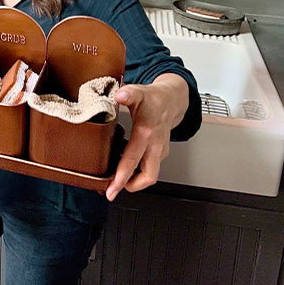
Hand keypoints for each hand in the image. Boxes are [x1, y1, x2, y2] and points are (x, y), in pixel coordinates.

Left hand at [106, 73, 188, 200]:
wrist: (171, 100)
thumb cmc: (153, 98)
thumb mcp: (138, 93)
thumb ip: (128, 93)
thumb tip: (119, 95)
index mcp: (146, 133)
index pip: (132, 160)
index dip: (121, 177)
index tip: (112, 189)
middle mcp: (155, 145)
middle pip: (147, 176)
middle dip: (129, 187)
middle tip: (112, 191)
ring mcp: (159, 150)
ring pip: (150, 174)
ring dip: (134, 180)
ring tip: (117, 180)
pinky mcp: (160, 153)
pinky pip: (150, 167)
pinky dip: (138, 170)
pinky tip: (125, 166)